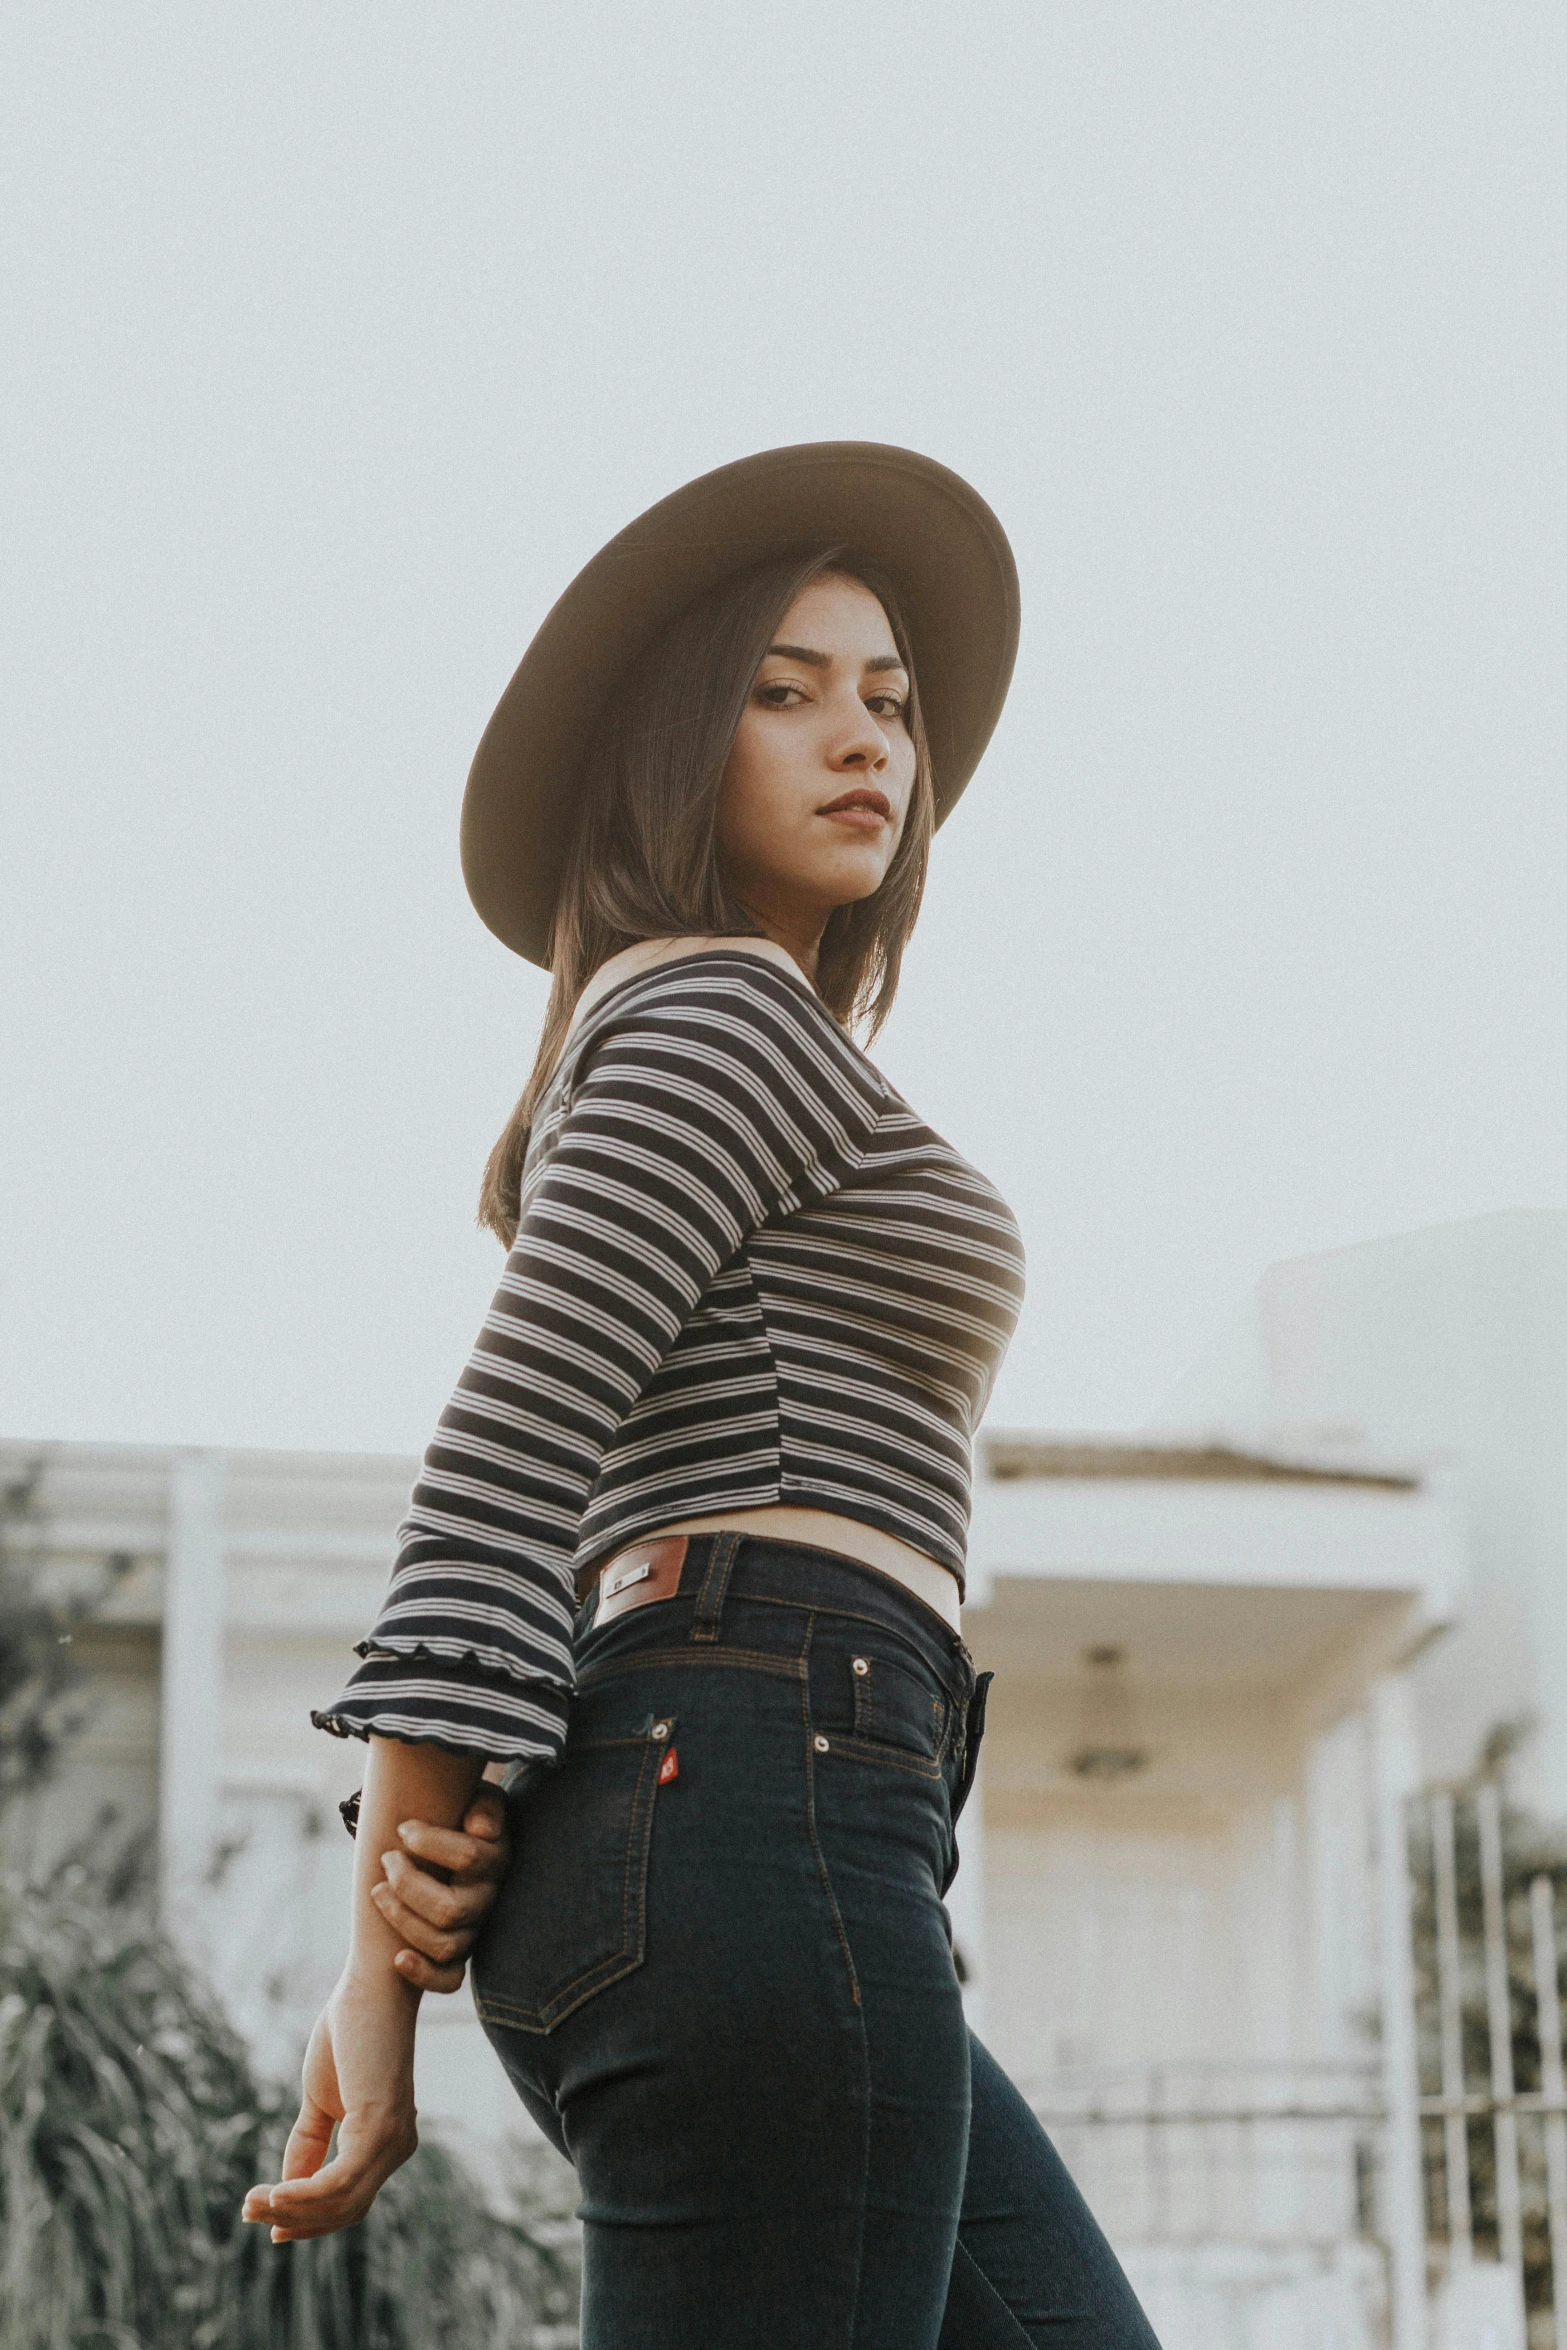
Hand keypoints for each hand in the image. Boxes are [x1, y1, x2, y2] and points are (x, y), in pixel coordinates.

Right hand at [242, 1970, 418, 2241]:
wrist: (373, 1981)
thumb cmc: (350, 2029)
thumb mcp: (322, 2096)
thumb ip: (310, 2141)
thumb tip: (286, 2188)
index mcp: (387, 2139)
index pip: (350, 2200)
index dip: (310, 2219)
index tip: (268, 2222)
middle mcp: (398, 2145)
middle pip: (346, 2210)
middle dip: (296, 2219)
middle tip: (250, 2212)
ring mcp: (392, 2138)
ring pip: (340, 2202)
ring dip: (291, 2209)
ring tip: (253, 2202)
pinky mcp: (379, 2126)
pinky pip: (339, 2182)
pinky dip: (304, 2195)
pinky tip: (274, 2193)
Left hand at [370, 1781, 510, 1992]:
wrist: (460, 1839)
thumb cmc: (463, 1812)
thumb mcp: (479, 1797)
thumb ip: (485, 1805)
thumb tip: (481, 1828)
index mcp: (496, 1857)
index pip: (469, 1857)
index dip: (430, 1843)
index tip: (403, 1829)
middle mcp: (487, 1898)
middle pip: (450, 1908)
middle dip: (408, 1884)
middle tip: (387, 1859)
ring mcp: (474, 1928)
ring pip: (445, 1944)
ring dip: (402, 1920)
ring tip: (377, 1890)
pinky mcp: (460, 1953)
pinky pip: (451, 1979)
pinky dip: (423, 1974)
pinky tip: (397, 1958)